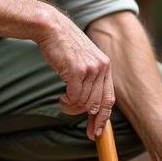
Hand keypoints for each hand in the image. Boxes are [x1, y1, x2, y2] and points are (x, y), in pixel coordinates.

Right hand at [34, 9, 114, 139]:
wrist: (52, 28)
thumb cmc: (65, 46)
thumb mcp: (84, 60)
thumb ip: (91, 79)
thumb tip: (91, 106)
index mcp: (106, 66)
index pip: (110, 98)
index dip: (103, 118)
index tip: (97, 131)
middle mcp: (101, 67)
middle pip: (97, 104)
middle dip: (88, 119)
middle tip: (80, 125)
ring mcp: (90, 69)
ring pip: (84, 103)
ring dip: (72, 107)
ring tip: (64, 101)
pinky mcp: (76, 70)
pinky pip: (74, 97)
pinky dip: (66, 102)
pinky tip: (61, 96)